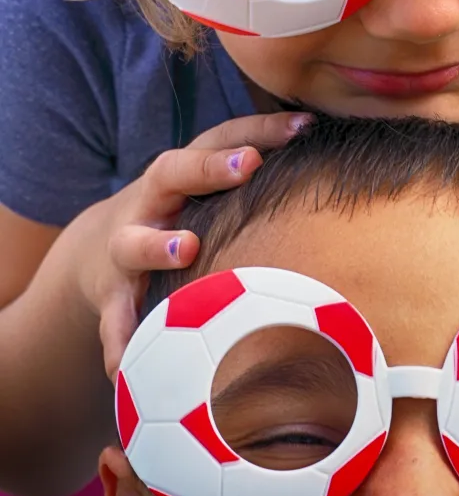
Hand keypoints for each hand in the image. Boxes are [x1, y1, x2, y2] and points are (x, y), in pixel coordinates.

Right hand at [72, 112, 311, 379]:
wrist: (98, 249)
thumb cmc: (179, 213)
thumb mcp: (206, 184)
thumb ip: (256, 166)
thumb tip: (324, 141)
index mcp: (184, 171)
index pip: (222, 137)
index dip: (260, 128)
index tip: (302, 127)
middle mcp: (152, 202)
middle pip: (172, 172)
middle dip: (209, 168)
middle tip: (248, 165)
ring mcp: (127, 247)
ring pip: (133, 242)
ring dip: (157, 246)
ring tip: (185, 251)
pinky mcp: (111, 294)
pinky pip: (113, 319)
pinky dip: (121, 341)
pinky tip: (129, 368)